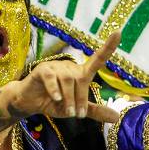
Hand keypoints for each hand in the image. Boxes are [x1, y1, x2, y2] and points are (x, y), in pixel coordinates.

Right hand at [6, 32, 120, 123]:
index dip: (108, 47)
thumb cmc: (54, 102)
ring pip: (68, 80)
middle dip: (80, 100)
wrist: (30, 103)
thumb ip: (95, 111)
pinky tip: (56, 99)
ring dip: (69, 99)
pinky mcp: (42, 70)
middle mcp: (70, 67)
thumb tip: (116, 117)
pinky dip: (55, 90)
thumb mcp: (76, 109)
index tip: (119, 32)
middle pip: (81, 80)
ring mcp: (56, 66)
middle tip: (77, 115)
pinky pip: (51, 78)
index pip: (97, 59)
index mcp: (80, 73)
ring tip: (66, 112)